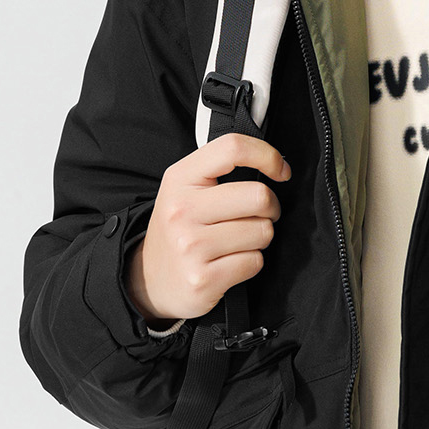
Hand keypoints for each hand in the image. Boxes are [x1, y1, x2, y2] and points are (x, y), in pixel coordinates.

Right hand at [125, 133, 291, 325]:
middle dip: (271, 208)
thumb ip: (220, 171)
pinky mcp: (203, 278)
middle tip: (258, 216)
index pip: (232, 148)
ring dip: (259, 238)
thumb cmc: (178, 230)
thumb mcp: (185, 190)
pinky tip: (230, 262)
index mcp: (180, 179)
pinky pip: (255, 262)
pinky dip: (251, 263)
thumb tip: (275, 164)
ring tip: (237, 242)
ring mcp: (191, 246)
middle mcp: (182, 210)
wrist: (148, 279)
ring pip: (263, 232)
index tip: (281, 171)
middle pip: (259, 196)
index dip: (267, 156)